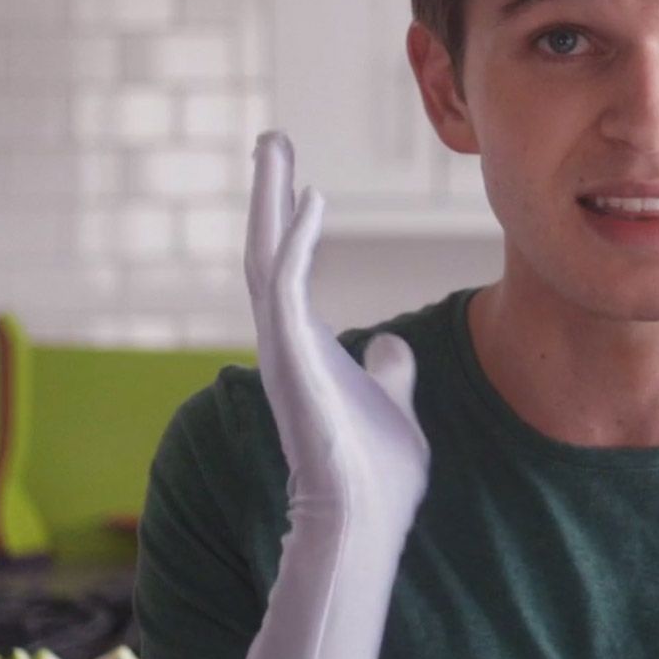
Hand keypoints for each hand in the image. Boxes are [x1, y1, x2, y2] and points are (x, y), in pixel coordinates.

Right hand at [199, 131, 430, 658]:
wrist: (367, 520)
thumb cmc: (376, 473)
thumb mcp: (393, 401)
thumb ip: (391, 372)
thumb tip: (394, 347)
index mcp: (306, 345)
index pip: (288, 268)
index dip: (291, 222)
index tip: (300, 179)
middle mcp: (285, 340)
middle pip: (267, 248)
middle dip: (269, 192)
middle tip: (272, 139)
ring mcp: (283, 349)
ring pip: (265, 256)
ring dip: (270, 199)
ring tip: (275, 146)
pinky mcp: (291, 359)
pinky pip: (286, 286)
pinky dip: (296, 240)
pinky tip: (313, 199)